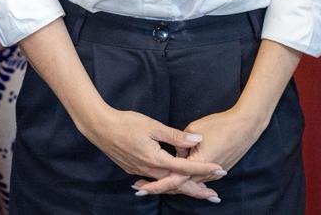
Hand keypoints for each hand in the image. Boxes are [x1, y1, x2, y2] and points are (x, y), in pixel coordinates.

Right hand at [78, 106, 225, 182]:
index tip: (221, 171)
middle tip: (215, 197)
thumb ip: (175, 136)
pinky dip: (167, 184)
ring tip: (199, 192)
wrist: (100, 127)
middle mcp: (149, 170)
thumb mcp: (153, 126)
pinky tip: (172, 184)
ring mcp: (140, 171)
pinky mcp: (133, 169)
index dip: (204, 169)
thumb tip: (197, 140)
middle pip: (178, 184)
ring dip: (184, 188)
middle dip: (197, 190)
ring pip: (166, 184)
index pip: (186, 167)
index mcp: (156, 159)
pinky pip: (155, 181)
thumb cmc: (126, 123)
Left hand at [132, 106, 264, 199]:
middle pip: (178, 186)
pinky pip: (196, 180)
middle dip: (159, 187)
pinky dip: (183, 181)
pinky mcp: (217, 171)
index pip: (173, 179)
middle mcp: (205, 173)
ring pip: (187, 184)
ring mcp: (212, 174)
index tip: (140, 187)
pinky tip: (174, 180)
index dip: (155, 184)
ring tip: (150, 184)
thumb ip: (181, 142)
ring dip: (170, 185)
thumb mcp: (196, 129)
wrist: (246, 126)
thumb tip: (174, 152)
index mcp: (197, 162)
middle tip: (139, 188)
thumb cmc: (220, 124)